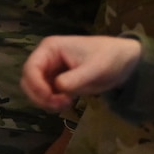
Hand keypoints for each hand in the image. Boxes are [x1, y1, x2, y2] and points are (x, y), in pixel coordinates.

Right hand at [20, 35, 143, 114]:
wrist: (125, 61)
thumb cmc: (109, 58)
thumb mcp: (95, 68)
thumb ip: (76, 78)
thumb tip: (58, 88)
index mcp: (50, 49)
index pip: (31, 68)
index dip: (36, 85)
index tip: (51, 99)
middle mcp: (46, 58)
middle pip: (28, 80)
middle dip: (40, 95)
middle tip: (60, 105)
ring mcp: (51, 70)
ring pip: (35, 89)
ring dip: (45, 101)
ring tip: (65, 105)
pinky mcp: (57, 81)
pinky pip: (46, 94)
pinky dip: (52, 102)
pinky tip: (67, 103)